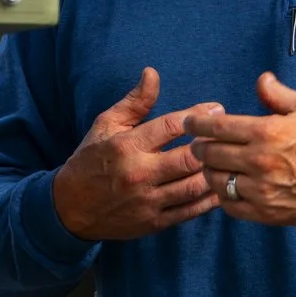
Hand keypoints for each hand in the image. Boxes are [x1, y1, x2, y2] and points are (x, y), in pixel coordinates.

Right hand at [51, 67, 223, 240]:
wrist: (68, 209)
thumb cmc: (90, 160)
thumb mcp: (106, 125)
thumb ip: (134, 102)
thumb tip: (152, 73)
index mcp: (127, 146)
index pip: (172, 126)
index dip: (199, 115)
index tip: (217, 109)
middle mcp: (139, 174)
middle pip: (189, 159)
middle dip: (213, 145)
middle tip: (227, 136)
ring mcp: (147, 201)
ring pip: (194, 187)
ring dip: (215, 172)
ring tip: (227, 159)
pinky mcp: (154, 223)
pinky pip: (190, 211)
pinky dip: (210, 200)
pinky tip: (220, 185)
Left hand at [185, 73, 295, 226]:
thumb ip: (278, 95)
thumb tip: (261, 79)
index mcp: (267, 131)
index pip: (217, 127)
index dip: (196, 124)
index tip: (188, 123)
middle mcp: (259, 160)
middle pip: (210, 154)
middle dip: (198, 147)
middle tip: (198, 145)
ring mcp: (261, 189)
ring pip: (216, 180)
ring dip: (209, 172)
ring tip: (212, 166)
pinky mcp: (265, 211)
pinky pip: (230, 205)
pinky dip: (223, 196)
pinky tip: (228, 187)